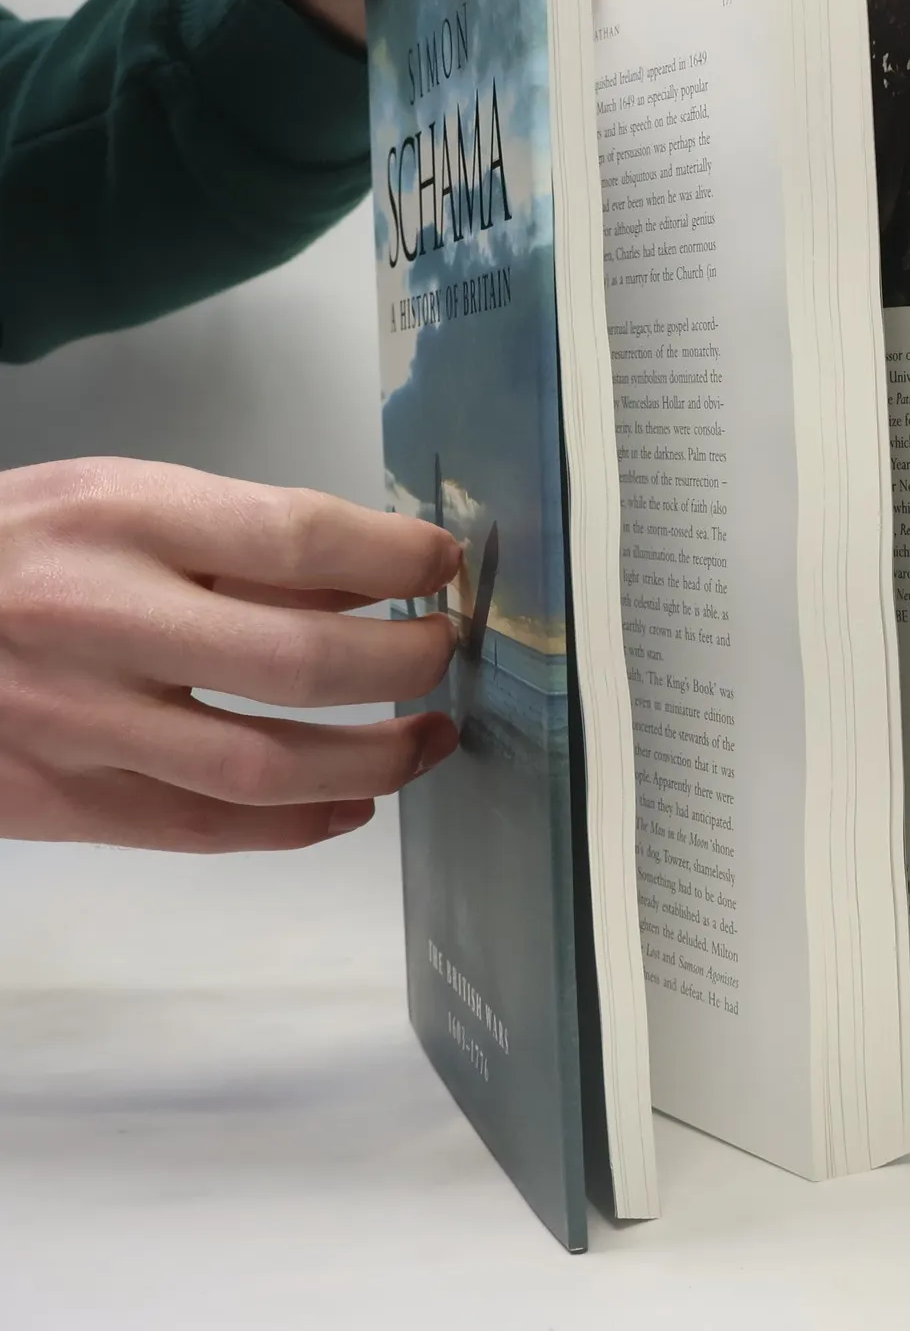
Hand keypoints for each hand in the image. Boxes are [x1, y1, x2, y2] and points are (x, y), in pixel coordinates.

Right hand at [0, 458, 462, 851]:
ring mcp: (74, 723)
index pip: (298, 538)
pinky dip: (296, 826)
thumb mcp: (119, 500)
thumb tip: (380, 578)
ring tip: (431, 740)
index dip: (398, 558)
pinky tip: (352, 806)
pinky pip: (203, 830)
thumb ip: (243, 540)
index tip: (444, 566)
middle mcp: (97, 619)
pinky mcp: (56, 804)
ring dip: (376, 760)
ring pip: (264, 766)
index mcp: (119, 519)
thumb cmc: (14, 551)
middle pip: (299, 661)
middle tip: (445, 653)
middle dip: (404, 663)